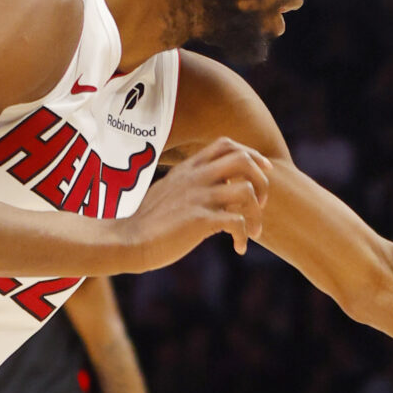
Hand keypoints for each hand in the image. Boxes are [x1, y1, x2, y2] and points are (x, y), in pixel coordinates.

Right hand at [122, 137, 271, 269]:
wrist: (128, 240)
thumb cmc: (150, 220)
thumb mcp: (172, 190)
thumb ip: (197, 183)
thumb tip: (225, 186)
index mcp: (189, 169)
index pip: (226, 144)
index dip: (252, 154)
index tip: (265, 170)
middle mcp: (196, 178)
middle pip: (243, 160)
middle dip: (262, 181)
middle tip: (261, 203)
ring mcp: (199, 197)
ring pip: (247, 190)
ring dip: (257, 213)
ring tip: (252, 231)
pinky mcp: (200, 220)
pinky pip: (237, 222)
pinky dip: (244, 236)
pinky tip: (238, 247)